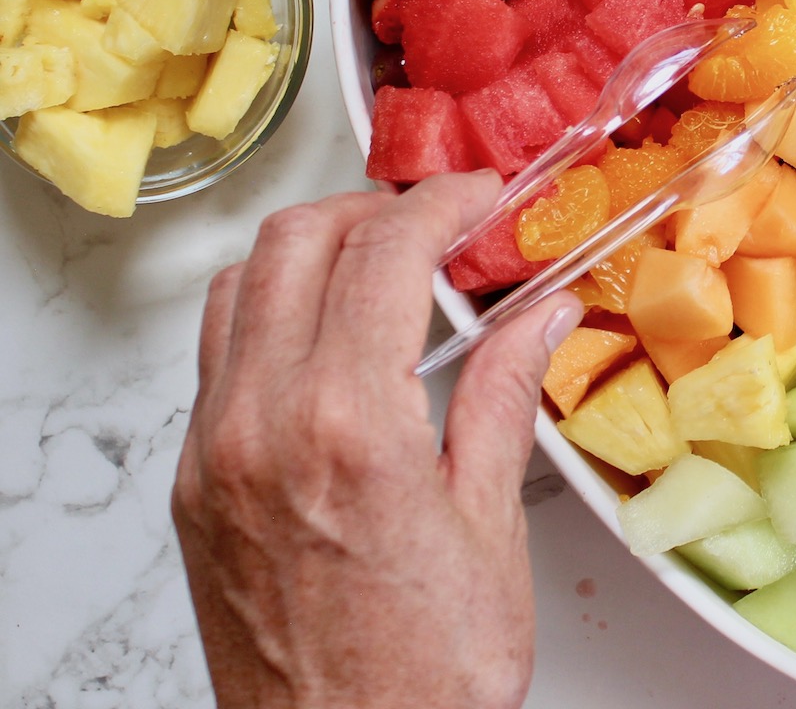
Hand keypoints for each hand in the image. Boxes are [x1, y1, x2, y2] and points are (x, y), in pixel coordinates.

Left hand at [172, 173, 583, 708]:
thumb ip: (505, 397)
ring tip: (384, 266)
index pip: (383, 252)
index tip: (480, 197)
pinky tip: (333, 342)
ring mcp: (215, 456)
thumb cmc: (423, 678)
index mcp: (348, 426)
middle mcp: (261, 426)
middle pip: (295, 242)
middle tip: (438, 222)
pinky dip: (273, 314)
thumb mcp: (490, 527)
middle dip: (373, 208)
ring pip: (240, 288)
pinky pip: (218, 358)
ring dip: (312, 251)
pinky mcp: (194, 489)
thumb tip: (537, 316)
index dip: (441, 203)